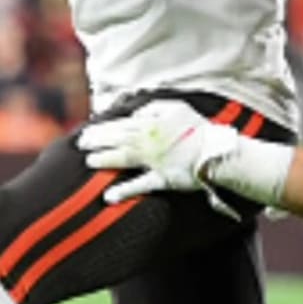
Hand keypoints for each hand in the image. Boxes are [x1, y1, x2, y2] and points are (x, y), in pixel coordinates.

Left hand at [78, 100, 241, 214]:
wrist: (220, 151)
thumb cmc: (200, 129)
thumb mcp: (179, 108)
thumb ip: (155, 107)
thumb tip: (136, 112)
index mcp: (155, 124)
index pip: (122, 125)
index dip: (103, 129)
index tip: (87, 133)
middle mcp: (151, 142)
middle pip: (119, 140)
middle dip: (98, 141)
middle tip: (81, 144)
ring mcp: (156, 161)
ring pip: (125, 158)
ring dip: (106, 160)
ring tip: (90, 161)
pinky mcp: (164, 179)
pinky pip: (142, 185)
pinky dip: (125, 191)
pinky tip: (109, 196)